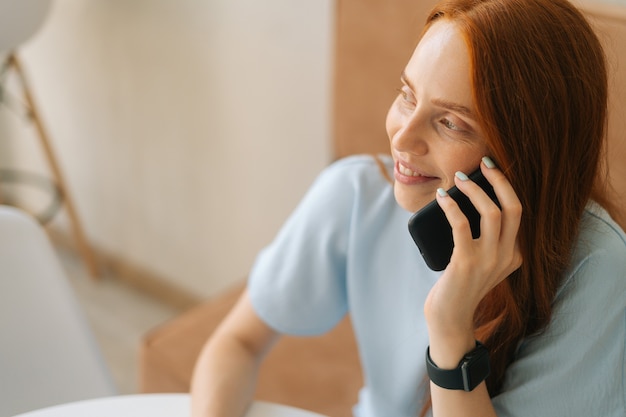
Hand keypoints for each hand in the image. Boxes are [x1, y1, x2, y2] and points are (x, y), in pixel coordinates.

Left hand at [424, 157, 521, 361]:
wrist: (449, 319)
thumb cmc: (458, 286)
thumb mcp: (479, 261)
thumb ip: (482, 239)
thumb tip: (462, 201)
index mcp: (514, 255)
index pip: (518, 212)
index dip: (505, 186)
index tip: (491, 168)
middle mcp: (507, 256)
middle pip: (513, 207)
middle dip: (499, 179)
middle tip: (483, 162)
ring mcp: (489, 260)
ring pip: (492, 212)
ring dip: (473, 189)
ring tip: (457, 179)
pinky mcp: (467, 262)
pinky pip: (462, 225)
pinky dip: (452, 206)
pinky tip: (442, 198)